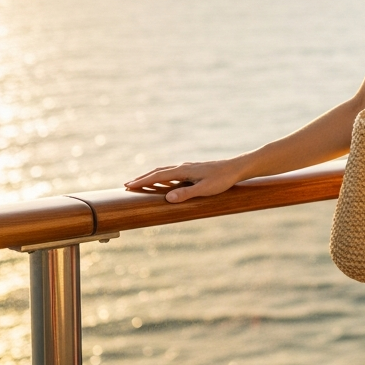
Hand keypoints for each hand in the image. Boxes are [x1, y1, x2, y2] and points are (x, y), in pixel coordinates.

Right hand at [124, 157, 249, 203]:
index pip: (157, 176)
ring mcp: (188, 167)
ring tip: (141, 182)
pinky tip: (163, 181)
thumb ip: (186, 194)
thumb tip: (167, 198)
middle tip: (127, 184)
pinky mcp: (193, 169)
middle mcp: (183, 166)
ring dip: (151, 176)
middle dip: (142, 178)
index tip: (127, 186)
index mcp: (183, 171)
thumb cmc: (222, 180)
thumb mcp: (205, 189)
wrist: (237, 168)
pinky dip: (162, 176)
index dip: (142, 181)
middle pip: (158, 171)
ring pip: (165, 171)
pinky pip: (172, 172)